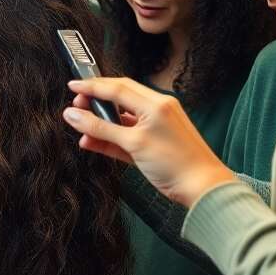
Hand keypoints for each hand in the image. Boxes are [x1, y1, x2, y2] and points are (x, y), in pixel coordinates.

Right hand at [62, 78, 235, 207]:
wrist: (203, 188)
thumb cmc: (176, 163)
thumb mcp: (133, 144)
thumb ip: (100, 129)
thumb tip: (72, 116)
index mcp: (156, 103)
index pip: (117, 87)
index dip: (92, 86)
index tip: (73, 85)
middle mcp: (157, 110)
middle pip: (119, 98)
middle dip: (95, 101)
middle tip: (76, 107)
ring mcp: (156, 126)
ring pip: (121, 118)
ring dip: (101, 123)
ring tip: (81, 129)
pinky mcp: (153, 144)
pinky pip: (127, 135)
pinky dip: (110, 138)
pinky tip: (93, 142)